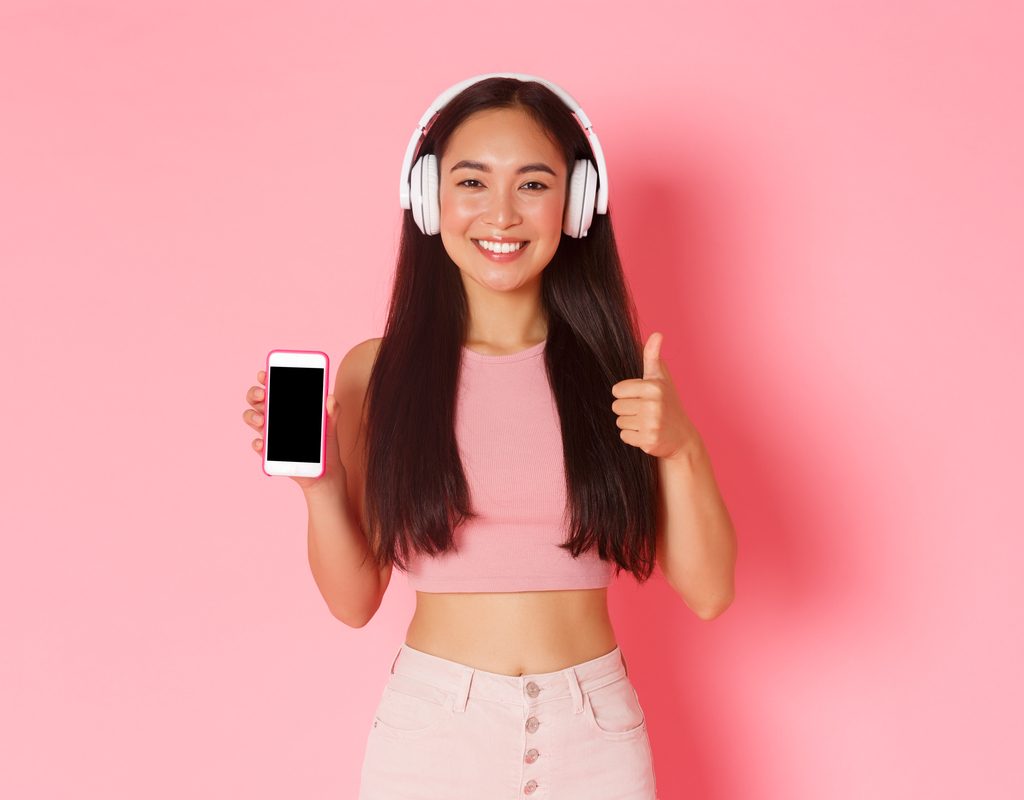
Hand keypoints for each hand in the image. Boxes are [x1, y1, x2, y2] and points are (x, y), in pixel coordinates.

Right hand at [242, 369, 344, 491]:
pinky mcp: (269, 452)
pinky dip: (258, 443)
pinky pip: (257, 445)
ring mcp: (270, 434)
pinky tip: (263, 443)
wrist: (325, 470)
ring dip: (252, 416)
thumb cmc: (326, 443)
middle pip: (256, 400)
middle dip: (254, 394)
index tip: (265, 374)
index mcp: (288, 406)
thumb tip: (330, 398)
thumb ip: (332, 411)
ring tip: (262, 420)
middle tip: (263, 395)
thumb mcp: (331, 425)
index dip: (265, 379)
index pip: (272, 387)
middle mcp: (275, 417)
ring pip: (251, 418)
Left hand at [610, 332, 699, 460]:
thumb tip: (656, 334)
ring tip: (647, 422)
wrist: (682, 437)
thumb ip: (652, 356)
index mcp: (653, 386)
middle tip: (646, 412)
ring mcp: (652, 423)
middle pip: (616, 407)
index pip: (617, 390)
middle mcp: (653, 404)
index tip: (642, 397)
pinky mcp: (648, 440)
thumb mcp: (661, 378)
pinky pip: (624, 436)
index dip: (626, 394)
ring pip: (619, 422)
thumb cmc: (667, 403)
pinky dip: (633, 437)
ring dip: (630, 424)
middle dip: (628, 410)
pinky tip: (647, 433)